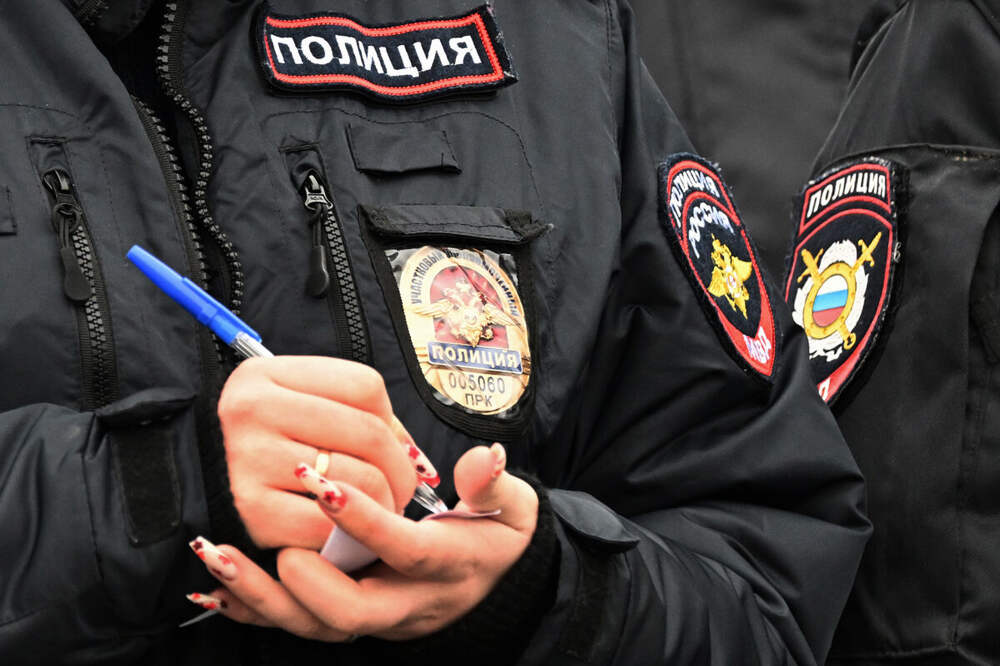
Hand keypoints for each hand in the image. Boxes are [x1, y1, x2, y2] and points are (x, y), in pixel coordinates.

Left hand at [186, 444, 538, 640]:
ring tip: (223, 561)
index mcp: (448, 565)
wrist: (499, 586)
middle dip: (307, 583)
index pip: (407, 550)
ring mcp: (377, 615)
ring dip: (264, 597)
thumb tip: (487, 456)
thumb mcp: (513, 509)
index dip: (367, 522)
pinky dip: (254, 609)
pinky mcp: (352, 618)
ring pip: (316, 625)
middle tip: (279, 544)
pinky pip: (297, 624)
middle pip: (353, 611)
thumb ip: (494, 484)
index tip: (327, 486)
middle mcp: (409, 600)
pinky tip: (215, 590)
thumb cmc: (499, 538)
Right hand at [217, 356, 424, 548]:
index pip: (365, 386)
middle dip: (401, 471)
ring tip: (376, 512)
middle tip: (401, 491)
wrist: (183, 494)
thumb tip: (414, 457)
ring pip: (362, 481)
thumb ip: (351, 417)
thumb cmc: (256, 452)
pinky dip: (350, 535)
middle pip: (370, 435)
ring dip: (385, 505)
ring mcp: (249, 460)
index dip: (392, 421)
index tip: (393, 447)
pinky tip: (346, 533)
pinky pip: (334, 525)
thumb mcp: (291, 410)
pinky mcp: (253, 513)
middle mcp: (252, 410)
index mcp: (264, 375)